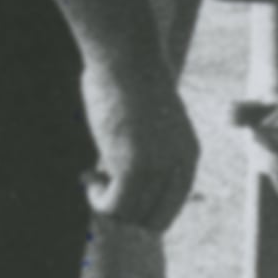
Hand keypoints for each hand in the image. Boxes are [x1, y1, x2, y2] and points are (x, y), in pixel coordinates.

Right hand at [82, 55, 202, 233]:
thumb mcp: (149, 123)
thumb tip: (122, 173)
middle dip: (126, 212)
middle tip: (102, 187)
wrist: (126, 56)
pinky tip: (89, 176)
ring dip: (108, 205)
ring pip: (132, 216)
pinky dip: (98, 200)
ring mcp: (159, 168)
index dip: (142, 206)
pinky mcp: (134, 167)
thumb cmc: (130, 81)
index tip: (118, 189)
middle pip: (155, 220)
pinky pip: (114, 207)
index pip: (171, 205)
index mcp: (188, 155)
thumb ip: (148, 150)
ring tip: (93, 178)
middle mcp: (179, 166)